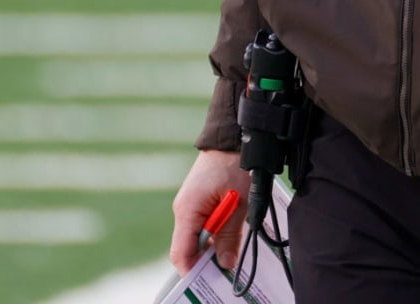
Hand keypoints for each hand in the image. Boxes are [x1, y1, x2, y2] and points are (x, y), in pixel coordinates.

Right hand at [169, 149, 248, 275]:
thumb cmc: (233, 164)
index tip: (209, 281)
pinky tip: (233, 233)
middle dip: (207, 261)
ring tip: (234, 250)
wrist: (232, 136)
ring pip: (199, 237)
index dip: (193, 271)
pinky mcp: (200, 200)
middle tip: (227, 268)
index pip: (181, 253)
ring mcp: (191, 204)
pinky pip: (204, 224)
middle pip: (190, 248)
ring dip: (215, 245)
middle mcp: (184, 209)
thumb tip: (225, 264)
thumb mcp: (238, 203)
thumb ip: (230, 235)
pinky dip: (217, 232)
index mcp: (187, 211)